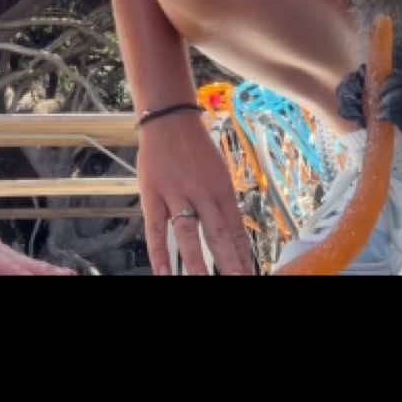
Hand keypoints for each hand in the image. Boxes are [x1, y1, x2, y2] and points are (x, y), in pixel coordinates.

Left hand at [0, 204, 74, 276]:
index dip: (8, 271)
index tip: (27, 279)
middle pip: (12, 262)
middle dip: (36, 273)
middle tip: (63, 279)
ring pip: (20, 264)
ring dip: (42, 271)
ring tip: (66, 277)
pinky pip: (18, 267)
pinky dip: (36, 270)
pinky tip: (57, 274)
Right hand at [138, 114, 255, 275]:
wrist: (169, 119)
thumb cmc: (195, 147)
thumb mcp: (218, 171)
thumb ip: (222, 202)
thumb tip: (233, 233)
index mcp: (222, 188)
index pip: (235, 229)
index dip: (242, 255)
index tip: (249, 274)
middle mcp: (202, 192)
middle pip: (217, 234)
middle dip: (229, 263)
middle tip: (238, 281)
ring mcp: (176, 193)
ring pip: (188, 234)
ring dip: (197, 263)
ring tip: (204, 283)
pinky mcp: (152, 194)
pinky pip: (155, 228)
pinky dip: (158, 251)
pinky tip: (163, 273)